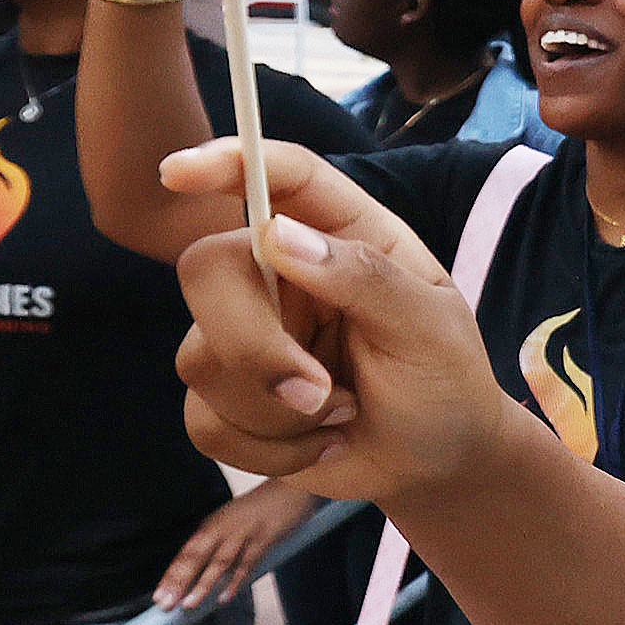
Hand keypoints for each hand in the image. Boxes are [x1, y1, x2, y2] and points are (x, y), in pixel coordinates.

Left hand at [151, 480, 317, 611]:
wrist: (292, 486)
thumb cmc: (263, 507)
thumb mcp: (233, 521)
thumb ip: (220, 545)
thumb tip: (204, 574)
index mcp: (213, 525)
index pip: (186, 553)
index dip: (171, 576)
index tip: (159, 596)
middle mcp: (223, 528)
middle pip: (196, 557)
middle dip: (179, 582)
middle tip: (166, 603)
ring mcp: (243, 533)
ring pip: (219, 561)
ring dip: (203, 584)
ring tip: (190, 603)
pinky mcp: (264, 538)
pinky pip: (247, 562)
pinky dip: (235, 580)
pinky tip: (225, 595)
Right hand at [163, 140, 518, 503]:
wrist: (438, 462)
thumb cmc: (444, 379)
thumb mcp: (430, 327)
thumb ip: (366, 278)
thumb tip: (280, 236)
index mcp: (342, 234)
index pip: (281, 177)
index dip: (227, 162)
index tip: (179, 173)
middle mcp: (282, 274)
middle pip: (207, 271)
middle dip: (253, 343)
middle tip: (318, 391)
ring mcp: (248, 335)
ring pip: (200, 359)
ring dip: (279, 411)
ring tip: (344, 413)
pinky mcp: (228, 399)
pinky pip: (206, 422)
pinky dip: (270, 450)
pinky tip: (322, 445)